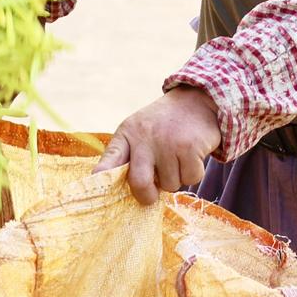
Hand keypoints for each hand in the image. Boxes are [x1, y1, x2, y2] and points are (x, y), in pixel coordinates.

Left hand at [93, 85, 220, 203]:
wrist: (196, 99)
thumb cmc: (164, 124)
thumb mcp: (140, 131)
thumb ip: (130, 156)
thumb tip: (123, 191)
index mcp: (128, 133)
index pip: (111, 158)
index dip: (104, 175)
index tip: (100, 187)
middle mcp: (145, 137)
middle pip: (139, 183)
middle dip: (147, 196)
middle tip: (151, 195)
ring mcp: (168, 142)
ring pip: (170, 185)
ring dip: (176, 179)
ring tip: (177, 157)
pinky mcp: (190, 147)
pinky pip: (191, 178)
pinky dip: (193, 173)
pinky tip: (191, 155)